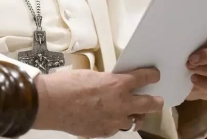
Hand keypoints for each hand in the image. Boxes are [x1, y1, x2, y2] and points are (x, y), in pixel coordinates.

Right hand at [33, 68, 164, 137]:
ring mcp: (114, 120)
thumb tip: (113, 85)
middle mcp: (121, 104)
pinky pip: (117, 128)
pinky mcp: (105, 132)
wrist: (50, 104)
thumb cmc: (67, 85)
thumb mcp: (91, 75)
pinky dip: (116, 122)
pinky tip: (108, 117)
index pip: (144, 78)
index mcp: (117, 84)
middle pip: (150, 104)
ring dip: (134, 115)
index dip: (152, 76)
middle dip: (156, 101)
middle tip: (157, 100)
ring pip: (135, 120)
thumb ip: (107, 81)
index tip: (155, 76)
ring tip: (131, 112)